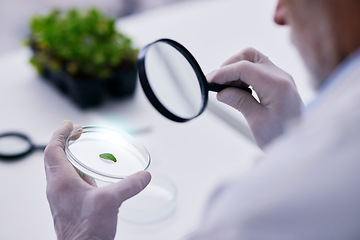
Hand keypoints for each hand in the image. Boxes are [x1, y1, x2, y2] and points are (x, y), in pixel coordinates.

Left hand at [44, 121, 150, 239]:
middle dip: (65, 142)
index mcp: (61, 181)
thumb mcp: (111, 202)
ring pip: (62, 170)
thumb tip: (144, 175)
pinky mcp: (68, 206)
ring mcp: (62, 198)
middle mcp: (57, 188)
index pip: (53, 149)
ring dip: (71, 158)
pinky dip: (78, 173)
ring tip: (84, 151)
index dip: (60, 133)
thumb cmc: (86, 232)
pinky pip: (70, 182)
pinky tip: (92, 178)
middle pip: (55, 158)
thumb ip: (129, 185)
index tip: (70, 124)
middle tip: (78, 133)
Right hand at [207, 48, 303, 148]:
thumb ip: (239, 102)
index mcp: (277, 85)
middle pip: (249, 56)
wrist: (302, 144)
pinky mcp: (279, 83)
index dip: (223, 72)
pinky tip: (237, 89)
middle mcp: (281, 76)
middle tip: (216, 82)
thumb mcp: (257, 121)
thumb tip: (222, 92)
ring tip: (226, 87)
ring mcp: (281, 78)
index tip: (209, 80)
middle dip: (229, 66)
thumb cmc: (282, 136)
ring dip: (237, 69)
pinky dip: (244, 75)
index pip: (244, 68)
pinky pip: (259, 70)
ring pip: (254, 60)